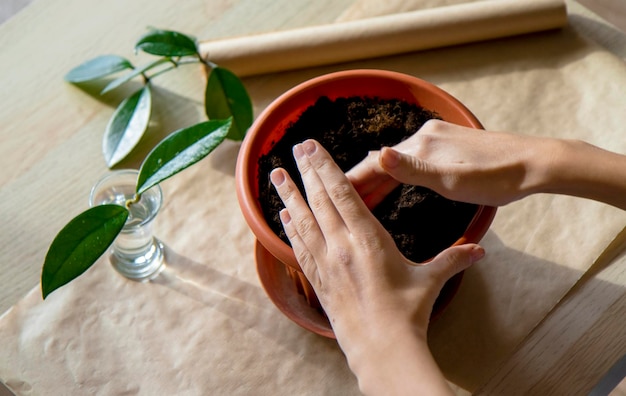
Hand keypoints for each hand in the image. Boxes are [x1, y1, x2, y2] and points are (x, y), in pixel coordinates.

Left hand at [270, 139, 484, 394]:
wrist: (381, 350)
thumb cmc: (407, 314)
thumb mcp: (431, 281)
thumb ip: (453, 259)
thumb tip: (480, 250)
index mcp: (368, 239)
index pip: (343, 193)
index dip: (325, 167)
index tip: (312, 147)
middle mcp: (341, 247)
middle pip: (320, 200)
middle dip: (306, 171)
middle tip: (295, 147)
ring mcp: (326, 264)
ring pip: (303, 221)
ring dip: (289, 196)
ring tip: (276, 175)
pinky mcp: (318, 281)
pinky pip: (299, 248)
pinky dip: (290, 229)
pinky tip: (283, 217)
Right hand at [347, 119, 552, 207]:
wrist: (534, 163)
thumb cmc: (496, 178)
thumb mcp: (452, 181)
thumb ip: (412, 170)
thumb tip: (378, 156)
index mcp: (420, 146)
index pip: (374, 164)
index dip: (349, 181)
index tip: (324, 192)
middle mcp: (423, 136)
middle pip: (381, 162)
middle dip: (359, 183)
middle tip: (332, 201)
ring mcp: (435, 139)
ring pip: (395, 161)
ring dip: (376, 180)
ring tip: (357, 199)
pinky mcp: (447, 144)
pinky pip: (410, 159)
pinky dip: (395, 175)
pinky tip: (392, 183)